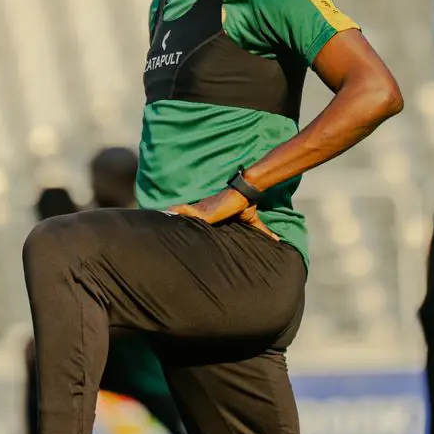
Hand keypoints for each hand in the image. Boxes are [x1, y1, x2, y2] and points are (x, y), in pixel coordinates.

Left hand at [165, 189, 279, 241]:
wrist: (244, 191)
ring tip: (154, 218)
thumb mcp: (251, 221)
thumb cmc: (246, 204)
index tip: (172, 224)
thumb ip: (261, 232)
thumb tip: (278, 242)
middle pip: (183, 216)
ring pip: (181, 214)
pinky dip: (175, 212)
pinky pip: (185, 211)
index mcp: (209, 215)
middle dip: (172, 219)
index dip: (183, 222)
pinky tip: (165, 213)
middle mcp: (202, 211)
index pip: (193, 219)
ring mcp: (200, 210)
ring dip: (169, 216)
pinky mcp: (201, 210)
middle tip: (157, 221)